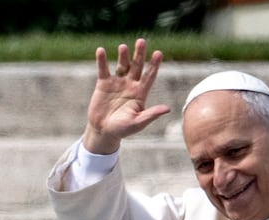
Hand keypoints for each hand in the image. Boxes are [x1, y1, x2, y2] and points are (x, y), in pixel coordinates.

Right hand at [83, 38, 168, 154]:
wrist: (103, 130)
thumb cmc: (122, 129)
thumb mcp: (138, 123)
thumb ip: (151, 114)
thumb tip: (167, 109)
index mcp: (140, 93)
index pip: (149, 76)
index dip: (154, 65)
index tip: (158, 53)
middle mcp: (130, 84)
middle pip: (137, 66)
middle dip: (139, 54)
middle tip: (141, 41)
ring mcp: (117, 82)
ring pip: (122, 65)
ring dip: (123, 56)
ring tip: (123, 47)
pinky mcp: (103, 83)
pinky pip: (103, 69)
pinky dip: (102, 60)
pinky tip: (101, 51)